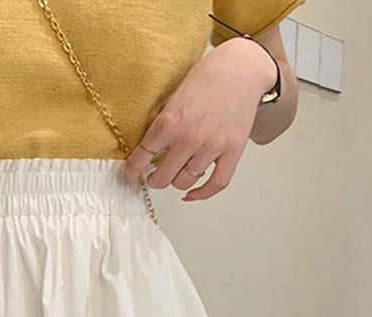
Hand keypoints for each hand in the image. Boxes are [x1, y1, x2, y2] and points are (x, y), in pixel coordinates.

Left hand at [123, 36, 278, 200]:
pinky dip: (202, 194)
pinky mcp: (233, 151)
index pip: (142, 157)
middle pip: (163, 177)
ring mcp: (212, 146)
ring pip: (185, 182)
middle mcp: (190, 138)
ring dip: (177, 181)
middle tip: (153, 176)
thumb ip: (163, 124)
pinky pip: (216, 183)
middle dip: (154, 179)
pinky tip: (191, 194)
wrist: (242, 67)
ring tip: (175, 174)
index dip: (132, 171)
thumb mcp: (174, 96)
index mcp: (170, 122)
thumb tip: (150, 149)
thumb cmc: (208, 76)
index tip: (130, 175)